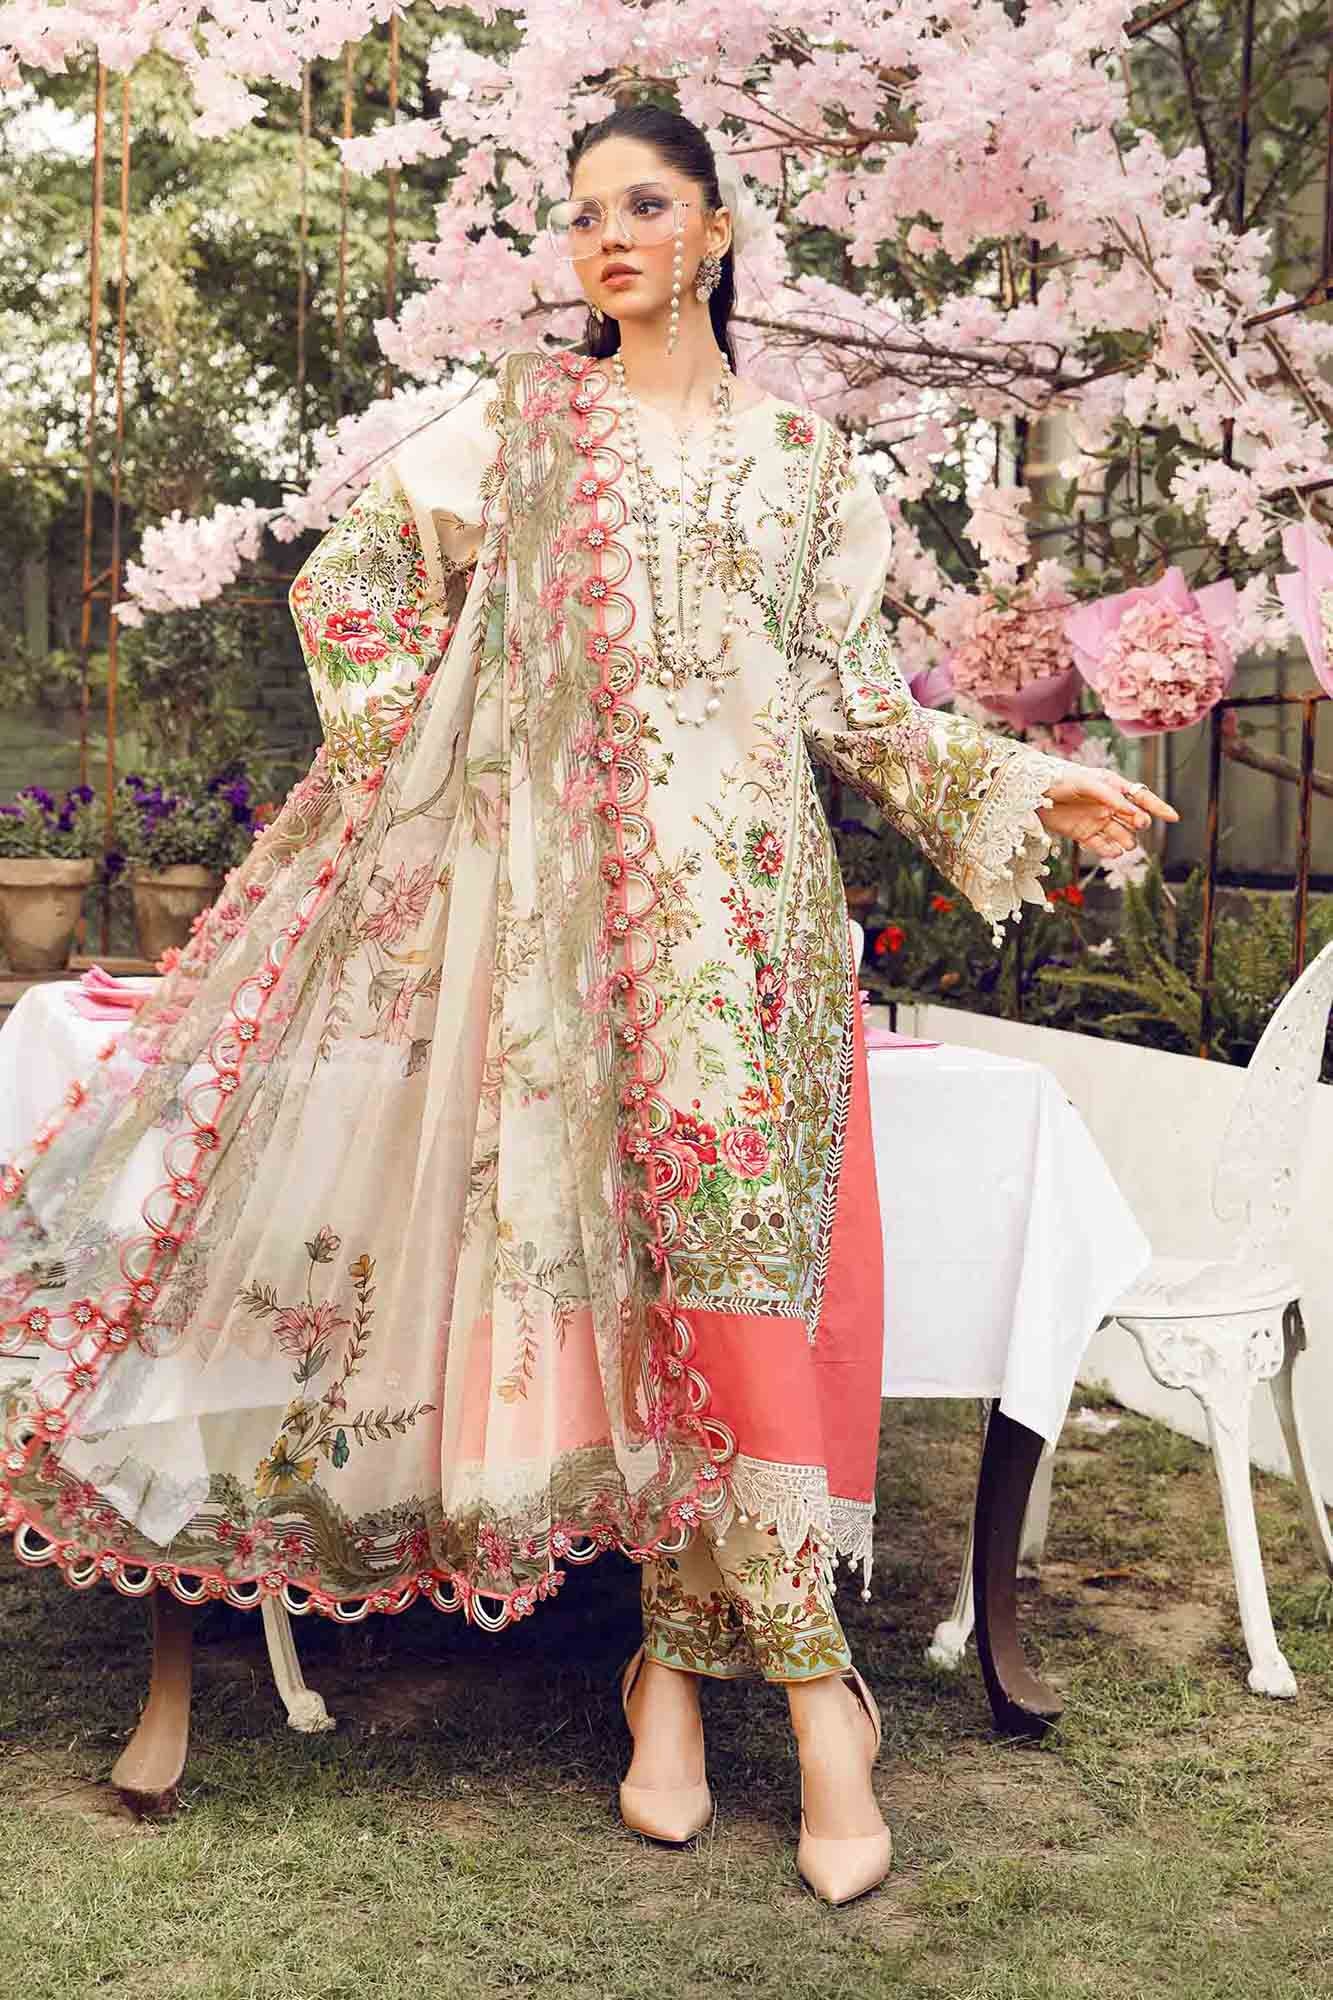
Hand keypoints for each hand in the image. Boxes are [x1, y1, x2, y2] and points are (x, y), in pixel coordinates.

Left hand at [1036, 769, 1179, 861]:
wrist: (1030, 793)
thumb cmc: (1059, 779)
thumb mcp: (1086, 782)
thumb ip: (1109, 796)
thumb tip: (1133, 809)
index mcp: (1113, 787)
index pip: (1142, 797)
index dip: (1158, 807)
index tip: (1174, 817)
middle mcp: (1109, 806)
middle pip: (1135, 820)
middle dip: (1139, 823)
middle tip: (1136, 823)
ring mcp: (1098, 822)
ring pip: (1123, 836)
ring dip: (1126, 841)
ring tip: (1123, 842)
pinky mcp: (1084, 835)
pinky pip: (1103, 847)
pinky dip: (1110, 851)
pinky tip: (1112, 851)